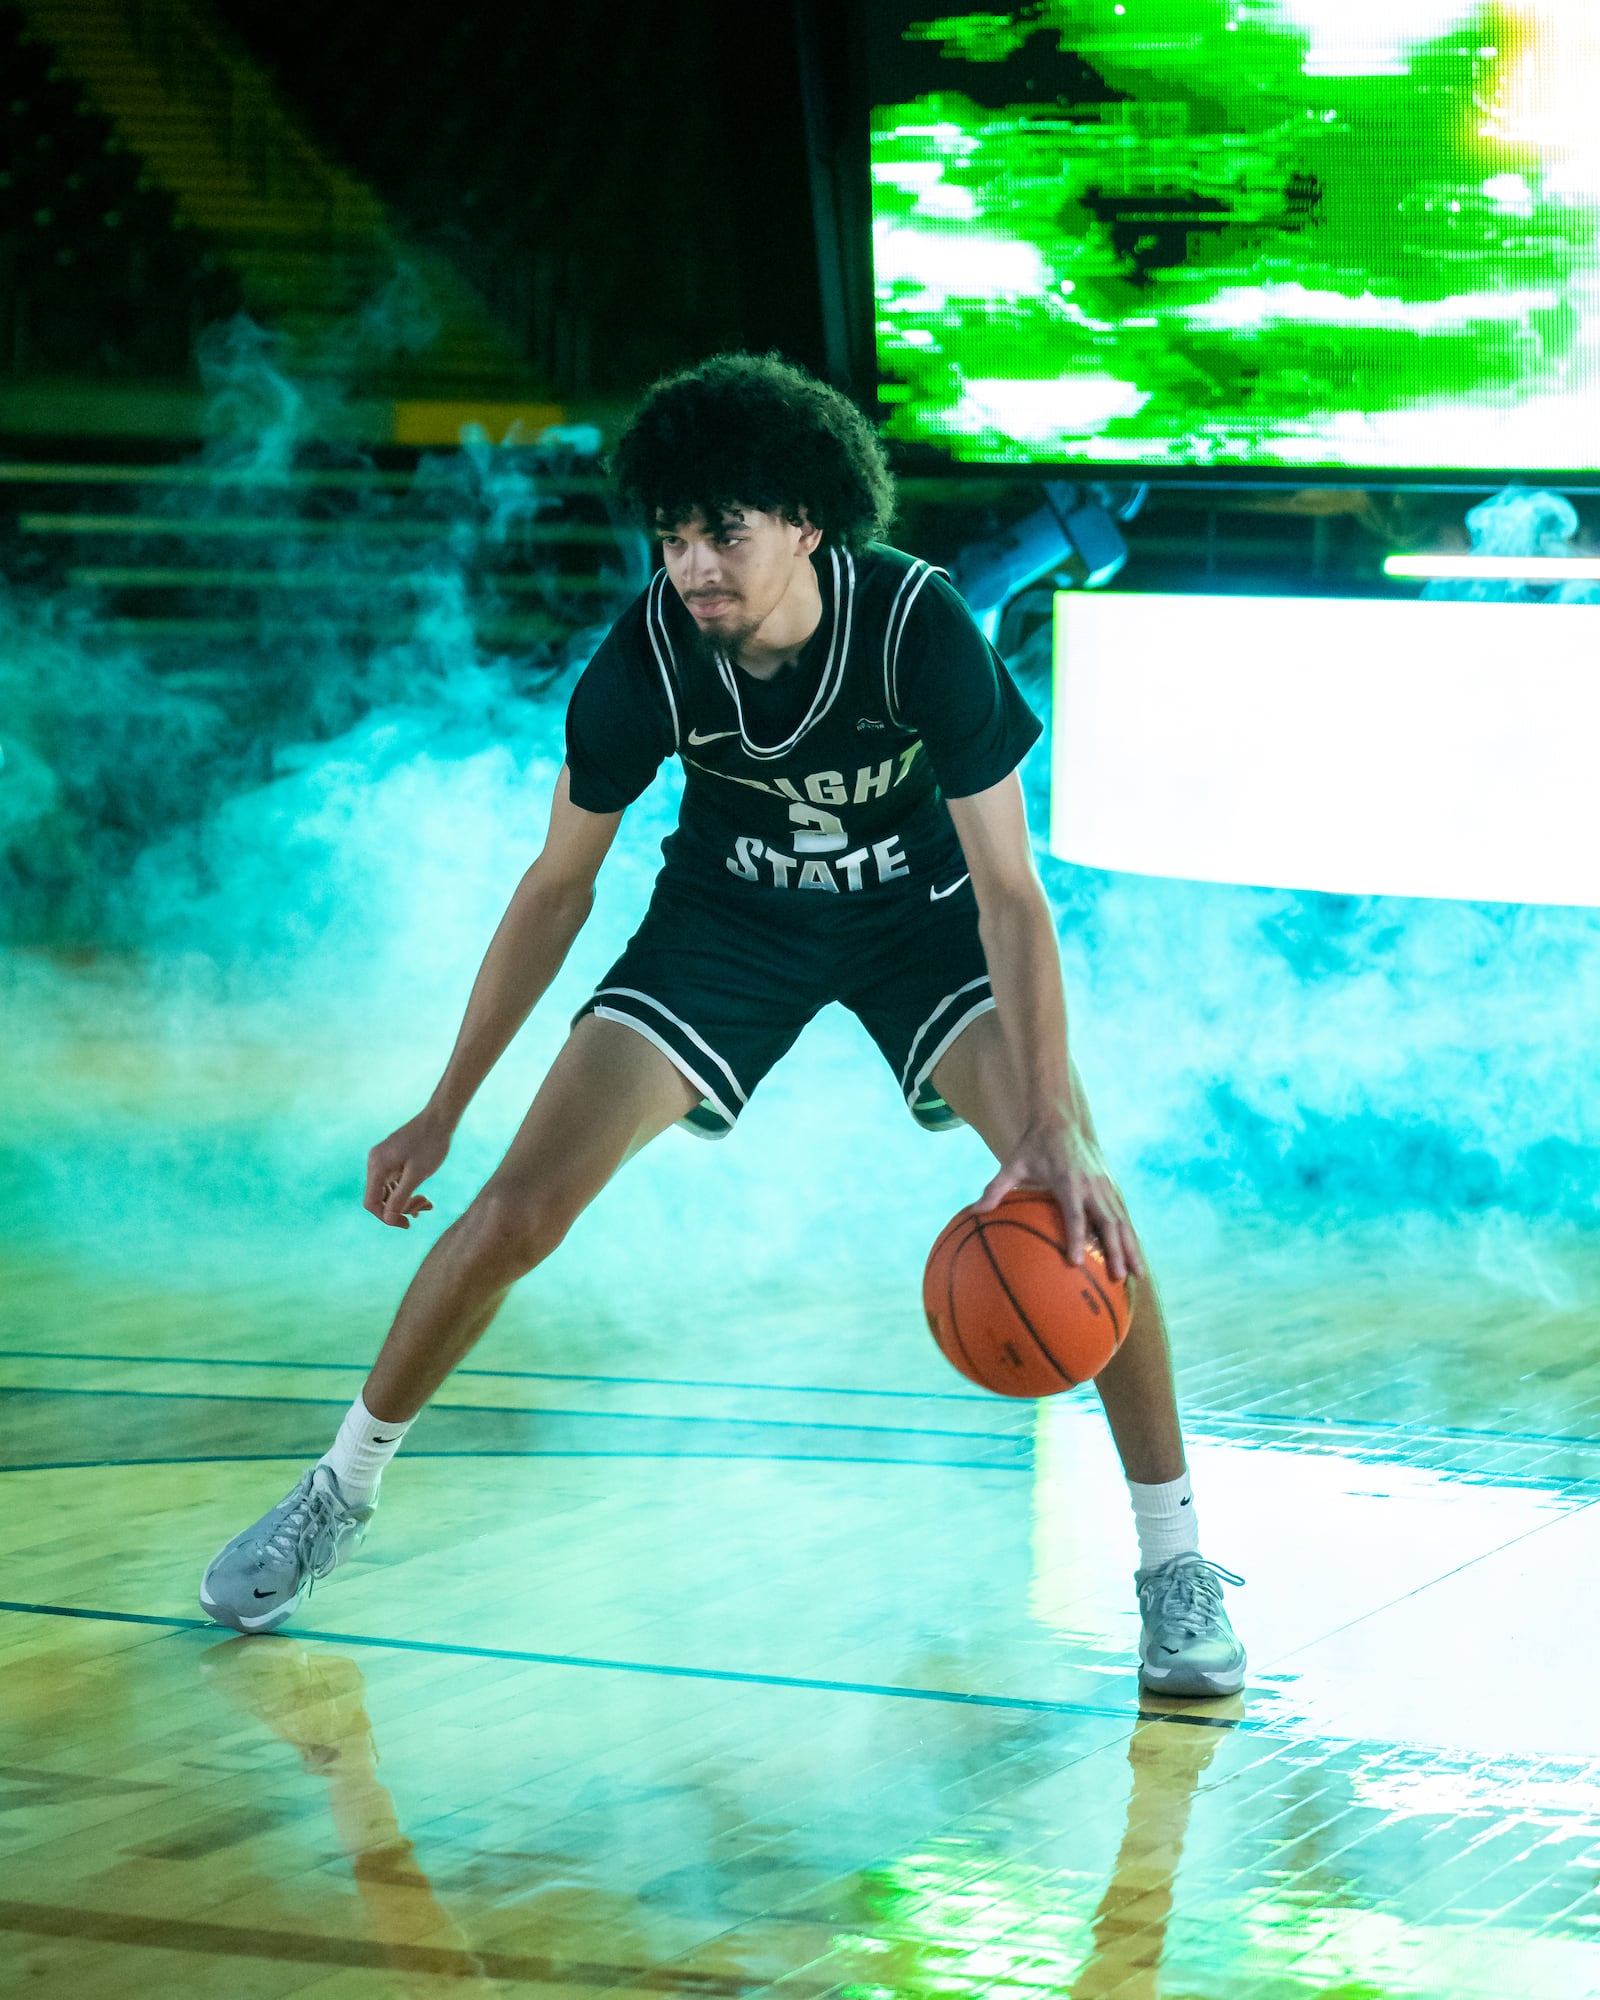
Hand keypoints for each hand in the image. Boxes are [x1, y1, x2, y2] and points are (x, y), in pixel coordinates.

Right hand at [364, 1110, 450, 1228]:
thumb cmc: (431, 1144)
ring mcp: (384, 1160)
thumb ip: (400, 1197)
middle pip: (381, 1198)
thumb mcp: (417, 1175)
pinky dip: (407, 1191)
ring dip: (407, 1200)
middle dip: (402, 1207)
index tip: (407, 1224)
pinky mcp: (393, 1159)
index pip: (372, 1202)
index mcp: (377, 1165)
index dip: (387, 1217)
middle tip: (426, 1207)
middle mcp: (375, 1162)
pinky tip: (423, 1198)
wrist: (440, 1118)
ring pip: (389, 1191)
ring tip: (428, 1203)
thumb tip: (387, 1219)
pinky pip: (395, 1182)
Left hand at [977, 1117, 1145, 1283]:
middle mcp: (1092, 1184)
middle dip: (1115, 1250)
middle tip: (1117, 1276)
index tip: (1077, 1262)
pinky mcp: (1111, 1186)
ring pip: (1122, 1220)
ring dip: (1130, 1247)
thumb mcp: (1012, 1163)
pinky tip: (1134, 1257)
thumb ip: (996, 1187)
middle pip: (1108, 1221)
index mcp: (1068, 1180)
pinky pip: (1124, 1214)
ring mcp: (1105, 1185)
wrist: (1060, 1121)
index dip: (1076, 1238)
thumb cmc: (1034, 1146)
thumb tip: (975, 1210)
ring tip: (1136, 1274)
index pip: (1074, 1214)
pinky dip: (1131, 1236)